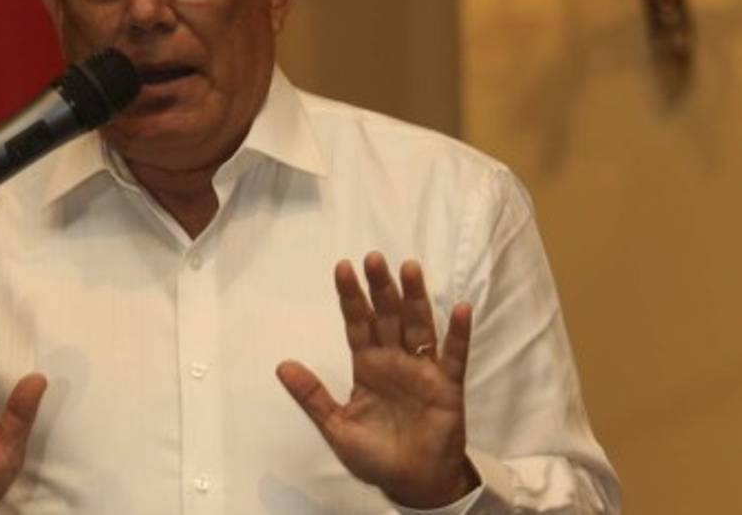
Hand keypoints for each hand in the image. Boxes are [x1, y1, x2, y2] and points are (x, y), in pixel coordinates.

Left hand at [276, 252, 477, 508]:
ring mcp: (422, 370)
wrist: (412, 484)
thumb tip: (282, 365)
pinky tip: (459, 309)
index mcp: (368, 366)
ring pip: (419, 326)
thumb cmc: (376, 456)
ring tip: (410, 268)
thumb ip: (312, 396)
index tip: (342, 268)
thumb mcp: (336, 427)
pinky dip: (458, 333)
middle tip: (373, 257)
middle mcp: (395, 360)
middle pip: (387, 316)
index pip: (357, 324)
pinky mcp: (447, 386)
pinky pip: (454, 356)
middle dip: (380, 288)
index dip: (351, 297)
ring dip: (415, 298)